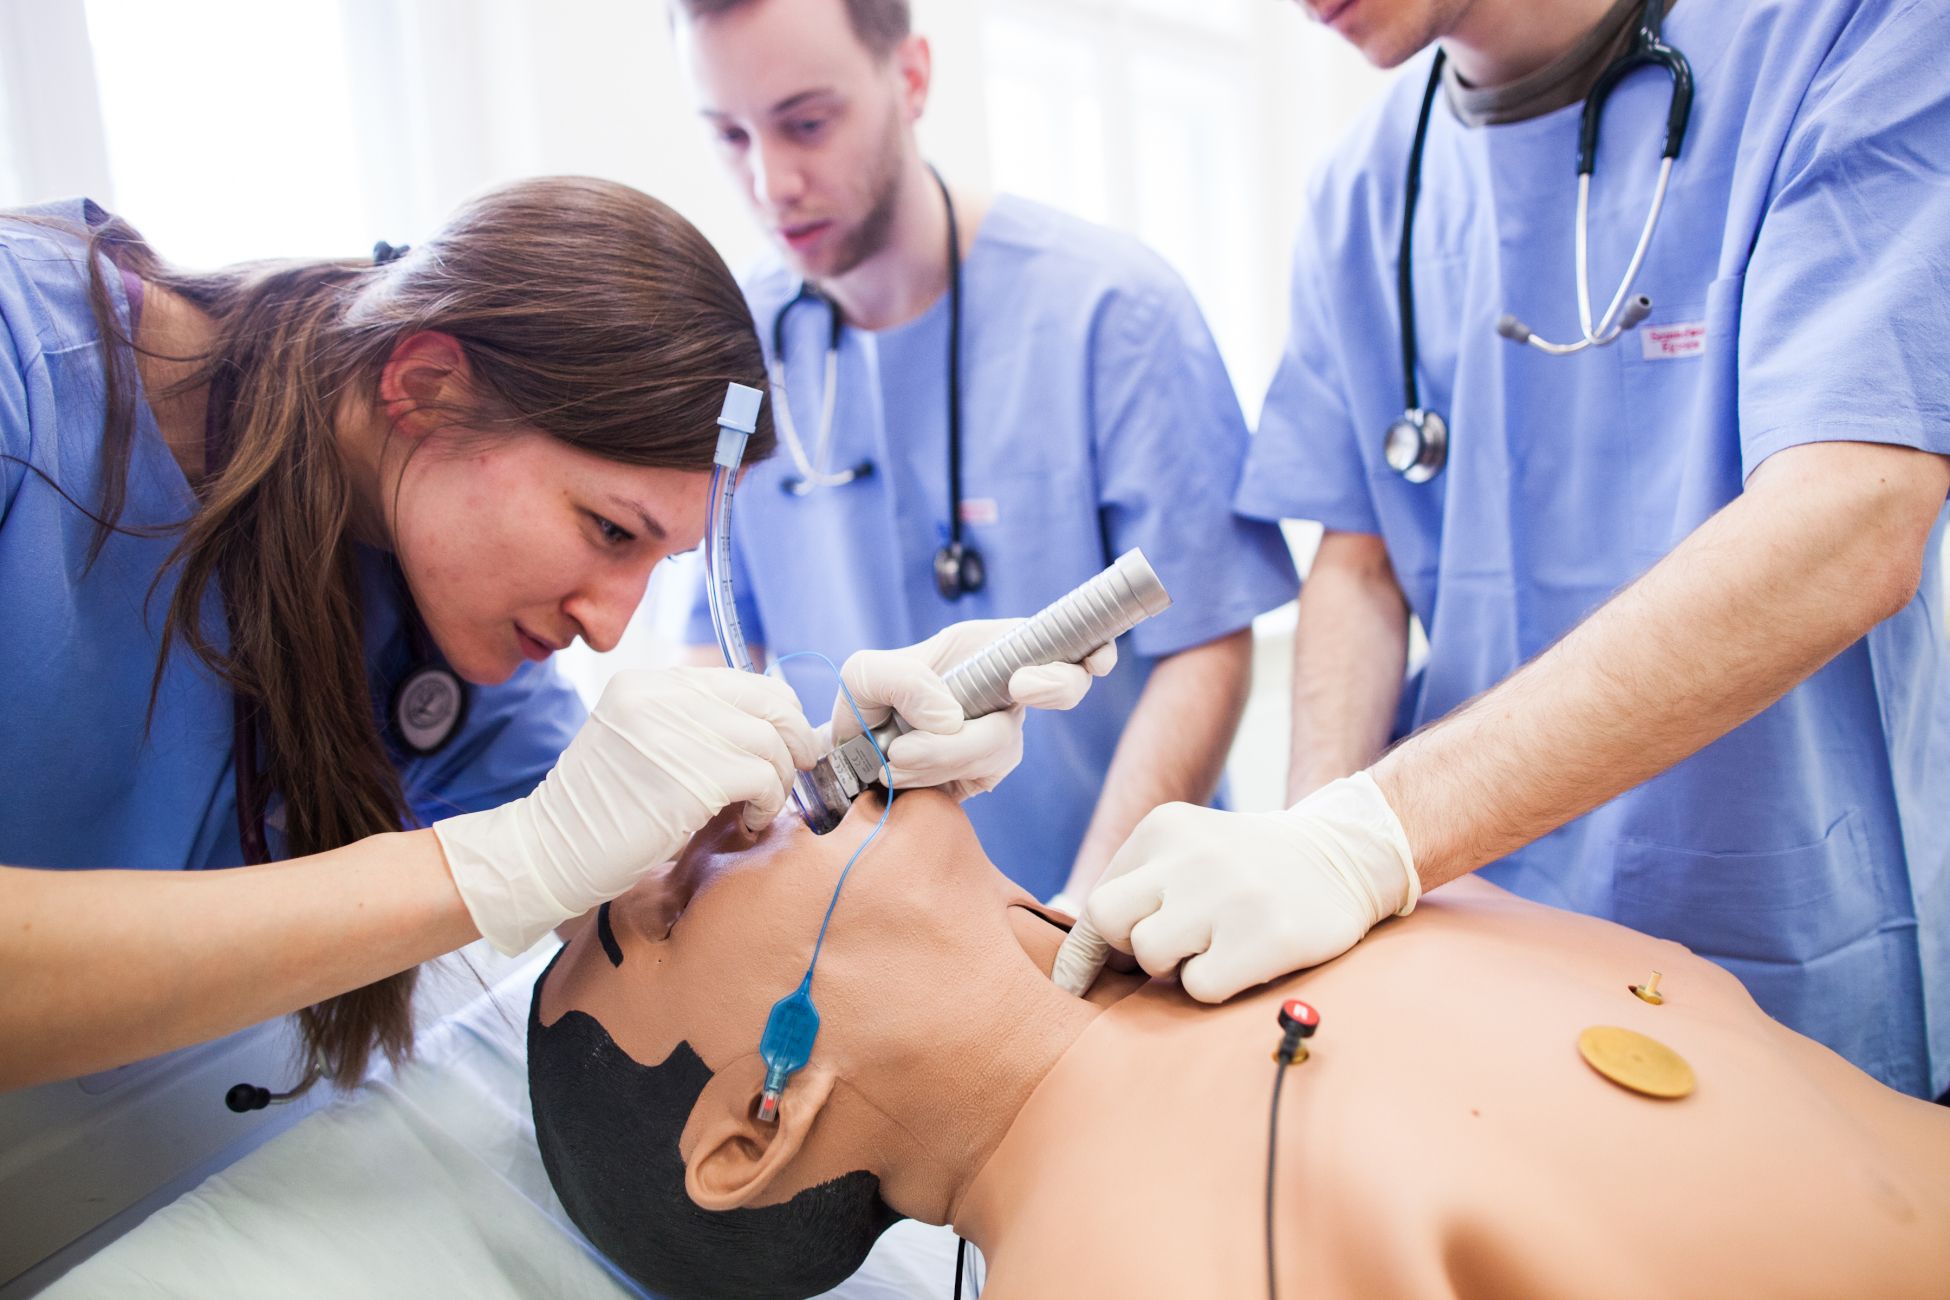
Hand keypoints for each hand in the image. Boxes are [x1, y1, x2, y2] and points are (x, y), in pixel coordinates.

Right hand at [433, 668, 816, 953]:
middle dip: (794, 740)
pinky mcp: (689, 776)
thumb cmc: (604, 810)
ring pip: (770, 740)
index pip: (747, 680)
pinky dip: (768, 803)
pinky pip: (761, 778)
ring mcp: (673, 732)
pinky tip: (751, 820)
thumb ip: (697, 724)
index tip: (787, 745)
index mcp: (650, 682)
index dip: (781, 713)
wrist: (549, 851)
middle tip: (794, 773)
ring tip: (761, 805)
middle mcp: (660, 695)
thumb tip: (776, 727)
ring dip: (779, 779)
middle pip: (769, 701)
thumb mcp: (644, 742)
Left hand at [831, 618, 1116, 800]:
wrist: (849, 760)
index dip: (1085, 646)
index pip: (1057, 636)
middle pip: (1064, 686)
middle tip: (1018, 687)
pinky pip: (982, 777)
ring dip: (944, 753)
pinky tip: (906, 769)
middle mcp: (1005, 688)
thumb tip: (951, 719)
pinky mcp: (989, 775)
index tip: (1071, 664)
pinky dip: (936, 775)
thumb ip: (901, 680)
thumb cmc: (863, 704)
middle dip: (1053, 688)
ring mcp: (1001, 734)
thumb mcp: (865, 675)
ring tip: (896, 753)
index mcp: (986, 648)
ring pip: (1004, 745)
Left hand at [1053, 773, 1419, 1000]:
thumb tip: (1081, 962)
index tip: (1074, 984)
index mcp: (1164, 829)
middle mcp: (1191, 855)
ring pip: (1152, 956)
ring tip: (1217, 947)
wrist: (1349, 855)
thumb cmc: (1251, 869)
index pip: (1098, 901)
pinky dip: (1215, 986)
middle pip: (1110, 922)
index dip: (1086, 951)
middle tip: (1169, 953)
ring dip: (1178, 967)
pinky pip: (1200, 987)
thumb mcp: (1190, 851)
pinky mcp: (1267, 935)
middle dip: (1129, 950)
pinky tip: (1245, 962)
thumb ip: (1141, 887)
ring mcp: (1229, 894)